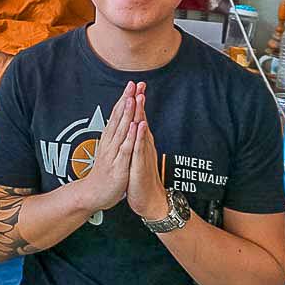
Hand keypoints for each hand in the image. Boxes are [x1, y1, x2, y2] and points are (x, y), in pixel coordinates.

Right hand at [80, 82, 137, 211]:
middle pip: (118, 118)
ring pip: (121, 130)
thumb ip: (115, 137)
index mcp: (109, 139)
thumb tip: (120, 123)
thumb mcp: (110, 151)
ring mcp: (113, 153)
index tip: (131, 84)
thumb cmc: (104, 173)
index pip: (117, 115)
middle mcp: (110, 143)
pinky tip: (134, 126)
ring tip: (132, 98)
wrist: (93, 194)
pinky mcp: (118, 166)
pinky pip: (125, 149)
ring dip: (127, 113)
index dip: (124, 99)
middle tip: (132, 83)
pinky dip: (130, 137)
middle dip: (126, 100)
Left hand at [126, 86, 168, 219]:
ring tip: (139, 98)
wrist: (149, 200)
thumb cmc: (141, 177)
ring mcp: (143, 154)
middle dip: (139, 102)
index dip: (136, 102)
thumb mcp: (138, 155)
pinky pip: (140, 148)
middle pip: (141, 119)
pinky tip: (140, 126)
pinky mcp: (140, 165)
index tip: (135, 85)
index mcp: (141, 142)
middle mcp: (144, 145)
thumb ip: (137, 140)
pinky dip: (139, 137)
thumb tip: (136, 126)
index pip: (138, 118)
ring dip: (140, 114)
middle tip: (139, 84)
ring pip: (141, 131)